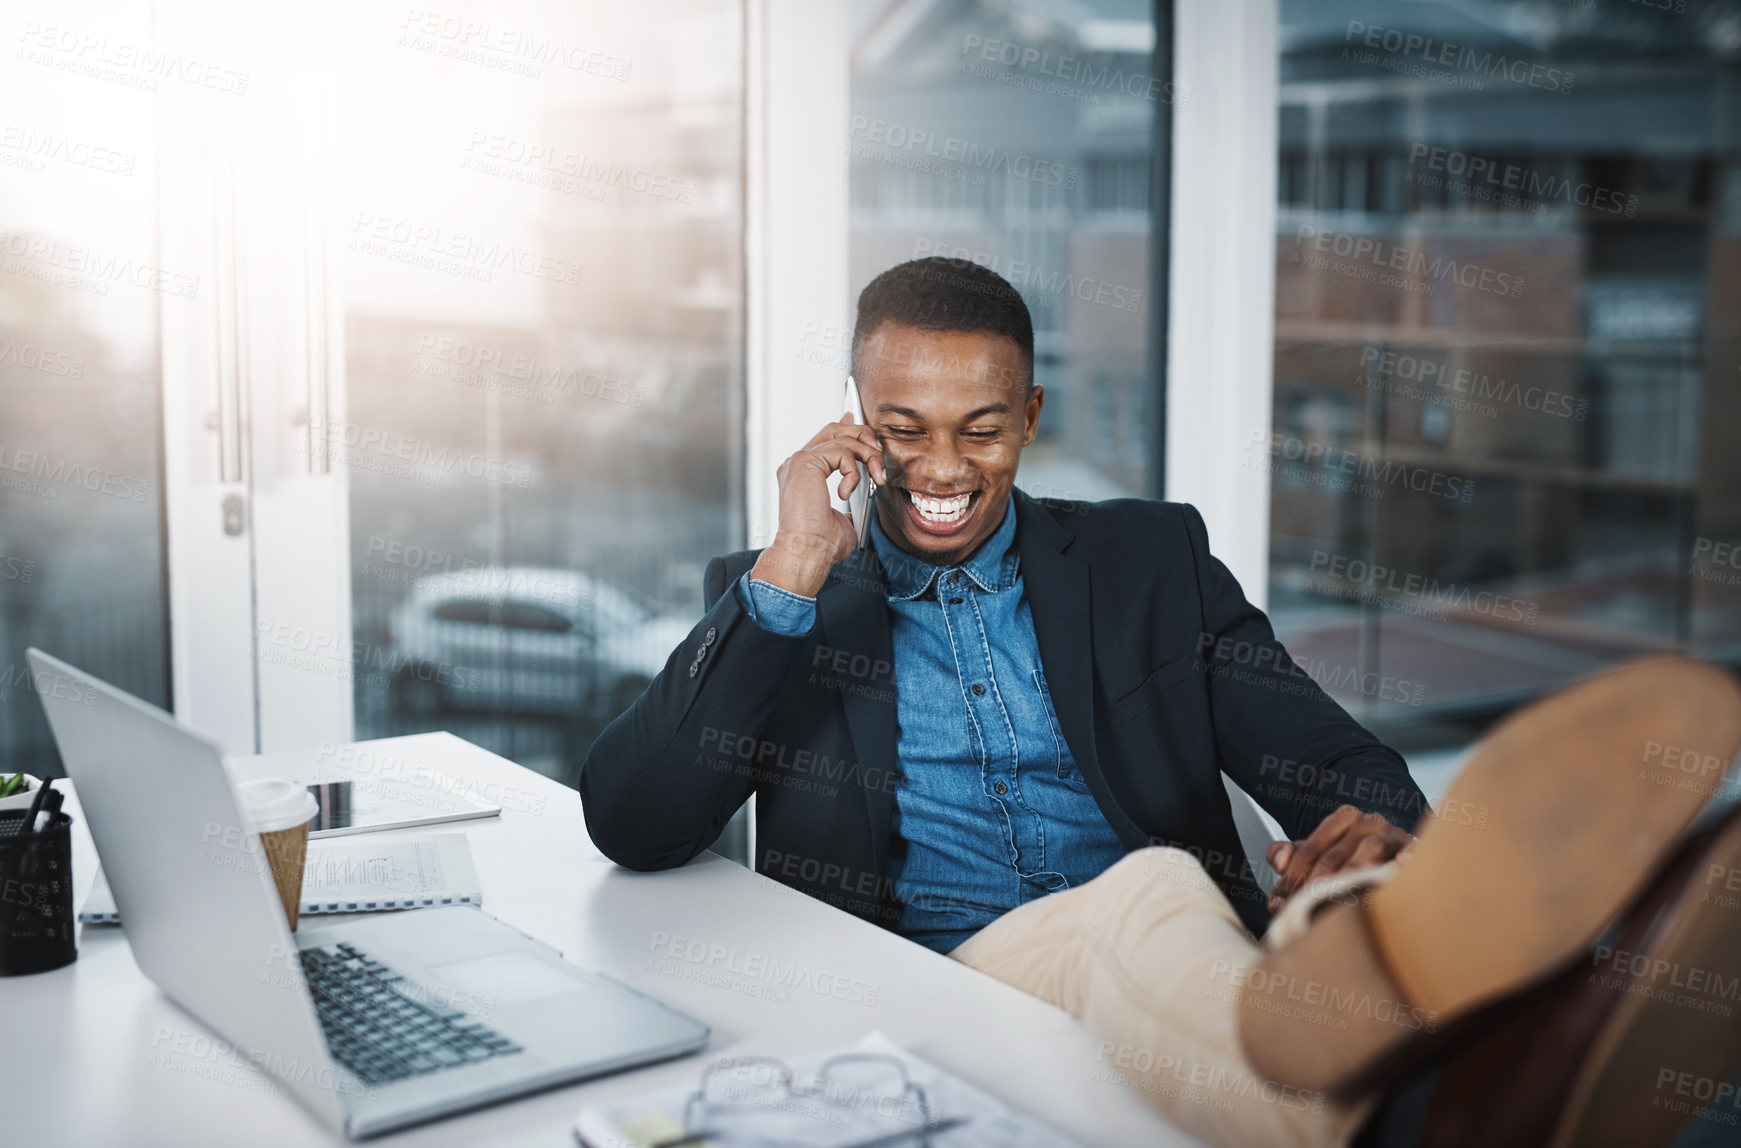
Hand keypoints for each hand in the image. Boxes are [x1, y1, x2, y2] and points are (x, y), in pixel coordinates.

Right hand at [750, 415, 888, 597]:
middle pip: (835, 428)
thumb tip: (860, 507)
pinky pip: (842, 452)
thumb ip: (849, 508)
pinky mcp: (804, 462)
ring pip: (843, 438)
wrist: (807, 553)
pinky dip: (854, 472)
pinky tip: (846, 492)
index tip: (869, 435)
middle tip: (879, 457)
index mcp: (802, 474)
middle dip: (864, 436)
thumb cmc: (820, 545)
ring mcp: (798, 461)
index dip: (850, 430)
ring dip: (868, 456)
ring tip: (876, 476)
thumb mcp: (843, 523)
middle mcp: (797, 464)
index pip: (827, 439)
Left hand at [1265, 805, 1412, 913]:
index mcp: (1343, 819)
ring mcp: (1394, 835)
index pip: (1309, 851)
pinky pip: (1410, 851)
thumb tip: (1278, 861)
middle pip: (1333, 856)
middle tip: (1301, 911)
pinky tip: (1401, 864)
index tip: (1278, 906)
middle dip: (1313, 887)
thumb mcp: (1319, 854)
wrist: (1399, 856)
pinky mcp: (1416, 850)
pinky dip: (1406, 857)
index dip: (1290, 880)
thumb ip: (1290, 854)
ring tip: (1337, 896)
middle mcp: (1368, 822)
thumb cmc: (1353, 859)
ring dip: (1351, 874)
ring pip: (1368, 850)